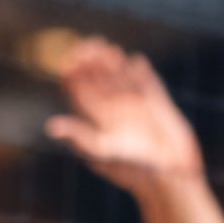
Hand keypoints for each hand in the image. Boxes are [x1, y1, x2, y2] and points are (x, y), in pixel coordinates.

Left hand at [46, 41, 203, 197]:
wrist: (172, 178)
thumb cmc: (134, 170)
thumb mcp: (104, 152)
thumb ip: (81, 136)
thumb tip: (51, 127)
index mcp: (97, 121)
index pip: (79, 90)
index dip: (74, 73)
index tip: (72, 59)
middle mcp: (114, 111)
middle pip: (97, 78)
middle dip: (92, 61)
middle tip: (90, 44)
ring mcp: (136, 106)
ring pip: (120, 76)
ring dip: (114, 62)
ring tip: (110, 50)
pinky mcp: (158, 105)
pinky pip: (148, 82)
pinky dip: (142, 71)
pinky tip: (137, 62)